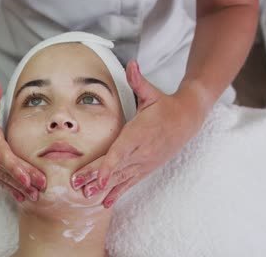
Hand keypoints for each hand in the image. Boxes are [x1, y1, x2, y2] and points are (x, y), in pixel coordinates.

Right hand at [0, 79, 45, 201]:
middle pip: (6, 168)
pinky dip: (9, 188)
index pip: (1, 153)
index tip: (26, 177)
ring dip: (18, 188)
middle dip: (23, 179)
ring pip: (2, 176)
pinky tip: (21, 198)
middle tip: (41, 187)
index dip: (14, 167)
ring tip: (35, 196)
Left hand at [71, 60, 206, 207]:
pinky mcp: (146, 168)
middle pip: (115, 167)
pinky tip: (105, 202)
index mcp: (139, 133)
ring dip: (103, 188)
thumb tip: (132, 63)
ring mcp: (144, 162)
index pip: (120, 151)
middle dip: (95, 178)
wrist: (188, 120)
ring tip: (87, 197)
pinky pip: (130, 182)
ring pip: (121, 178)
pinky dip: (117, 192)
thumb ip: (138, 81)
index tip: (98, 178)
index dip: (108, 166)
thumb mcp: (152, 93)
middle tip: (77, 187)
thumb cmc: (165, 105)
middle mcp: (141, 151)